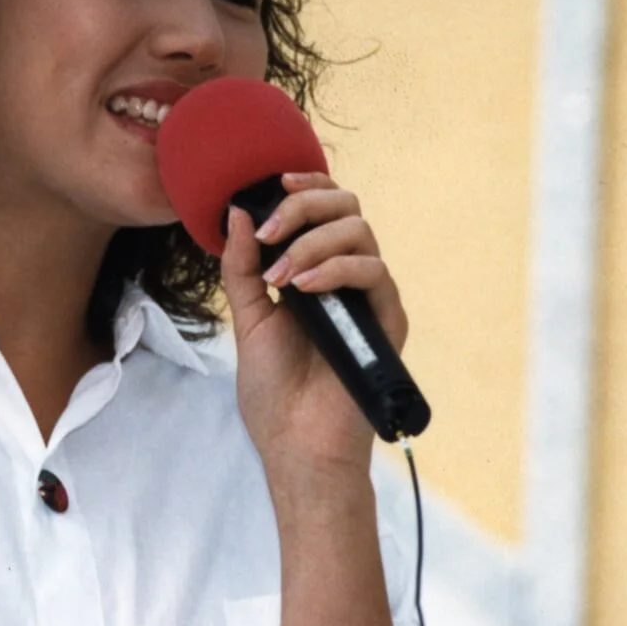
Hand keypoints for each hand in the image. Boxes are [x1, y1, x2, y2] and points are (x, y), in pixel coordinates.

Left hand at [220, 172, 410, 474]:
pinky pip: (374, 273)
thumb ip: (243, 266)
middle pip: (347, 208)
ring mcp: (370, 298)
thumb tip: (239, 213)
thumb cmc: (274, 389)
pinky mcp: (388, 321)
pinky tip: (303, 288)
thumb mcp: (247, 318)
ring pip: (360, 233)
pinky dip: (335, 270)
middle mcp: (347, 278)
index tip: (275, 182)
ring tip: (280, 277)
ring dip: (313, 243)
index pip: (325, 209)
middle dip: (305, 206)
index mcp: (316, 272)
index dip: (307, 185)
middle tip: (271, 233)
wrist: (295, 443)